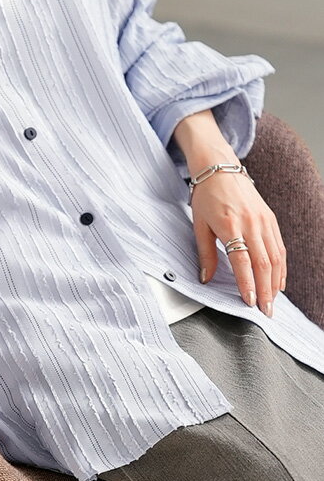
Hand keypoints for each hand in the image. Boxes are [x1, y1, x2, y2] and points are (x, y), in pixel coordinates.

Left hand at [190, 163, 286, 316]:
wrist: (220, 169)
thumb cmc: (206, 197)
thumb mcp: (199, 225)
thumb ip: (205, 253)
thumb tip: (205, 279)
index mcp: (230, 224)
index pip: (242, 260)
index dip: (247, 283)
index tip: (249, 302)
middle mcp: (251, 223)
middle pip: (263, 263)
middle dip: (266, 290)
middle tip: (266, 311)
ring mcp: (264, 221)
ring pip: (275, 257)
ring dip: (275, 282)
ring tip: (272, 301)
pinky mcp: (271, 219)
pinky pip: (279, 247)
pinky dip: (281, 267)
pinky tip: (278, 282)